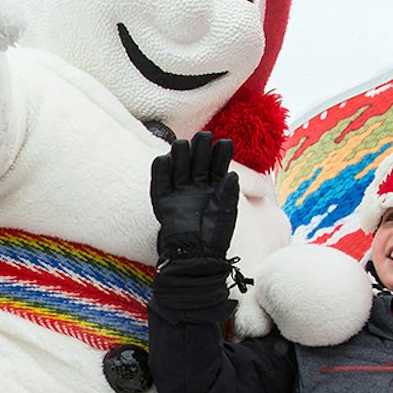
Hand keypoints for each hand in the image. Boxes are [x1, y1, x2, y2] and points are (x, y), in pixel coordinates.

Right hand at [150, 133, 238, 263]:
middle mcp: (197, 188)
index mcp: (214, 189)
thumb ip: (228, 193)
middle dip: (200, 149)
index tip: (224, 143)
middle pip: (197, 162)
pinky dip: (161, 170)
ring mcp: (180, 193)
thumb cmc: (215, 237)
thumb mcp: (226, 213)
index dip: (220, 155)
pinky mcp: (164, 201)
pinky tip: (164, 159)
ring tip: (184, 144)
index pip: (217, 166)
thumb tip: (231, 175)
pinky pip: (160, 182)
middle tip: (204, 136)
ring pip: (178, 167)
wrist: (195, 255)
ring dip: (180, 155)